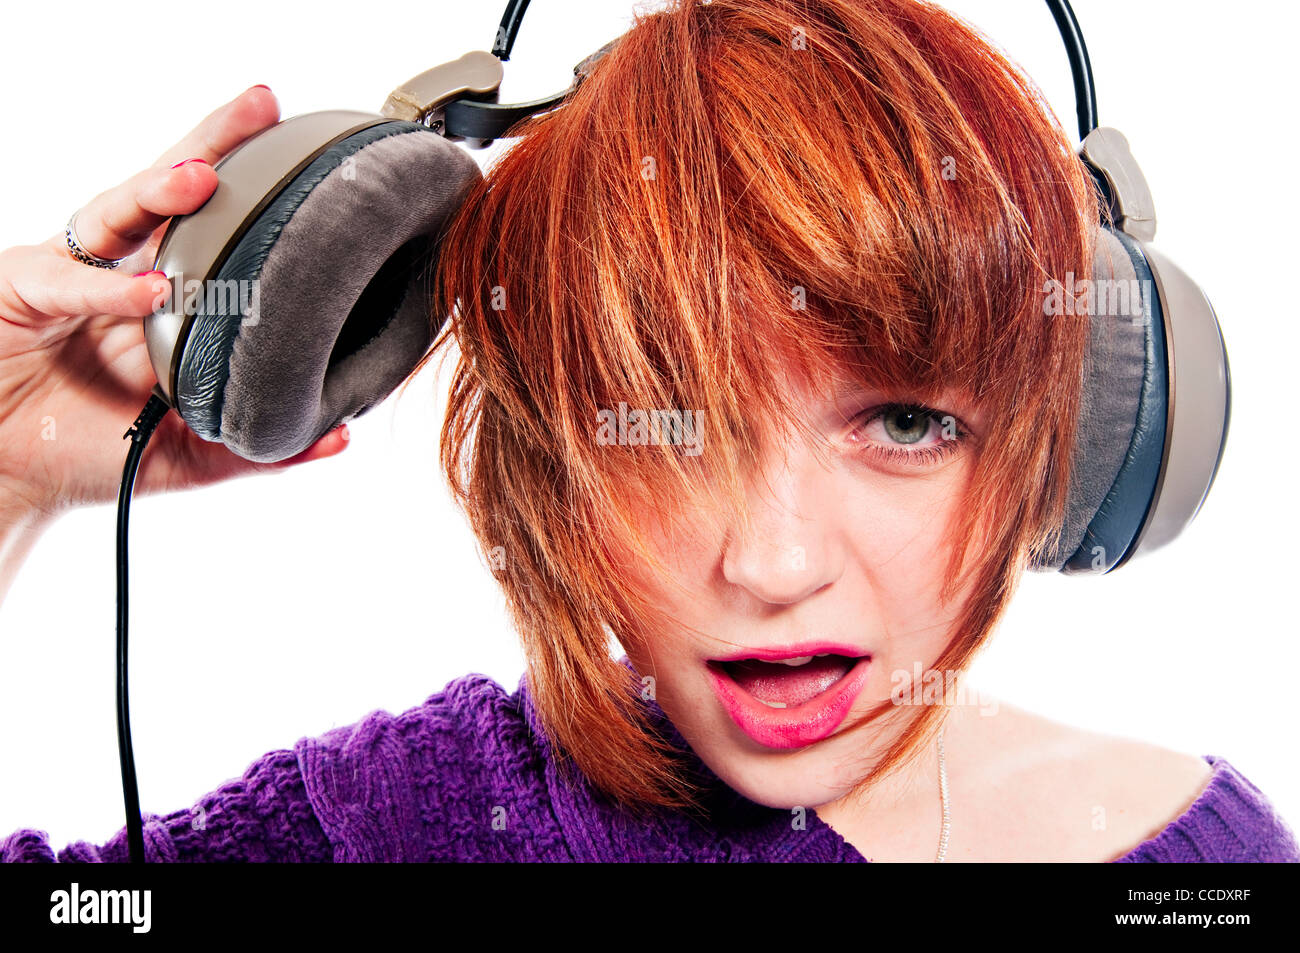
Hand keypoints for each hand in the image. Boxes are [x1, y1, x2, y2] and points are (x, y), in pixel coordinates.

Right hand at [0, 86, 349, 523]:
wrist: (11, 475)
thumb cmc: (91, 448)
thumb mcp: (191, 452)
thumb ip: (260, 443)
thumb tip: (339, 436)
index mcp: (167, 294)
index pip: (215, 229)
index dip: (252, 190)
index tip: (309, 157)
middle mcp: (120, 269)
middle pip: (170, 194)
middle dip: (214, 145)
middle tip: (262, 108)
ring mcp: (69, 272)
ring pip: (115, 215)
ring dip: (157, 194)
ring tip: (203, 178)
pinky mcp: (20, 291)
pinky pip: (68, 282)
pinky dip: (108, 288)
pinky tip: (150, 288)